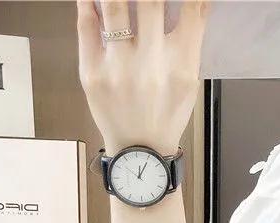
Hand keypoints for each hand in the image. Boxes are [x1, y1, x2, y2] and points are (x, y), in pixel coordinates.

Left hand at [76, 0, 208, 154]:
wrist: (140, 151)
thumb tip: (184, 2)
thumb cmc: (167, 114)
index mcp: (181, 67)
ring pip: (115, 6)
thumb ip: (188, 42)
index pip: (193, 11)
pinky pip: (86, 26)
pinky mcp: (91, 72)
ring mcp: (118, 68)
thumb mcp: (188, 83)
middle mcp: (151, 65)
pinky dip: (88, 3)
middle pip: (151, 1)